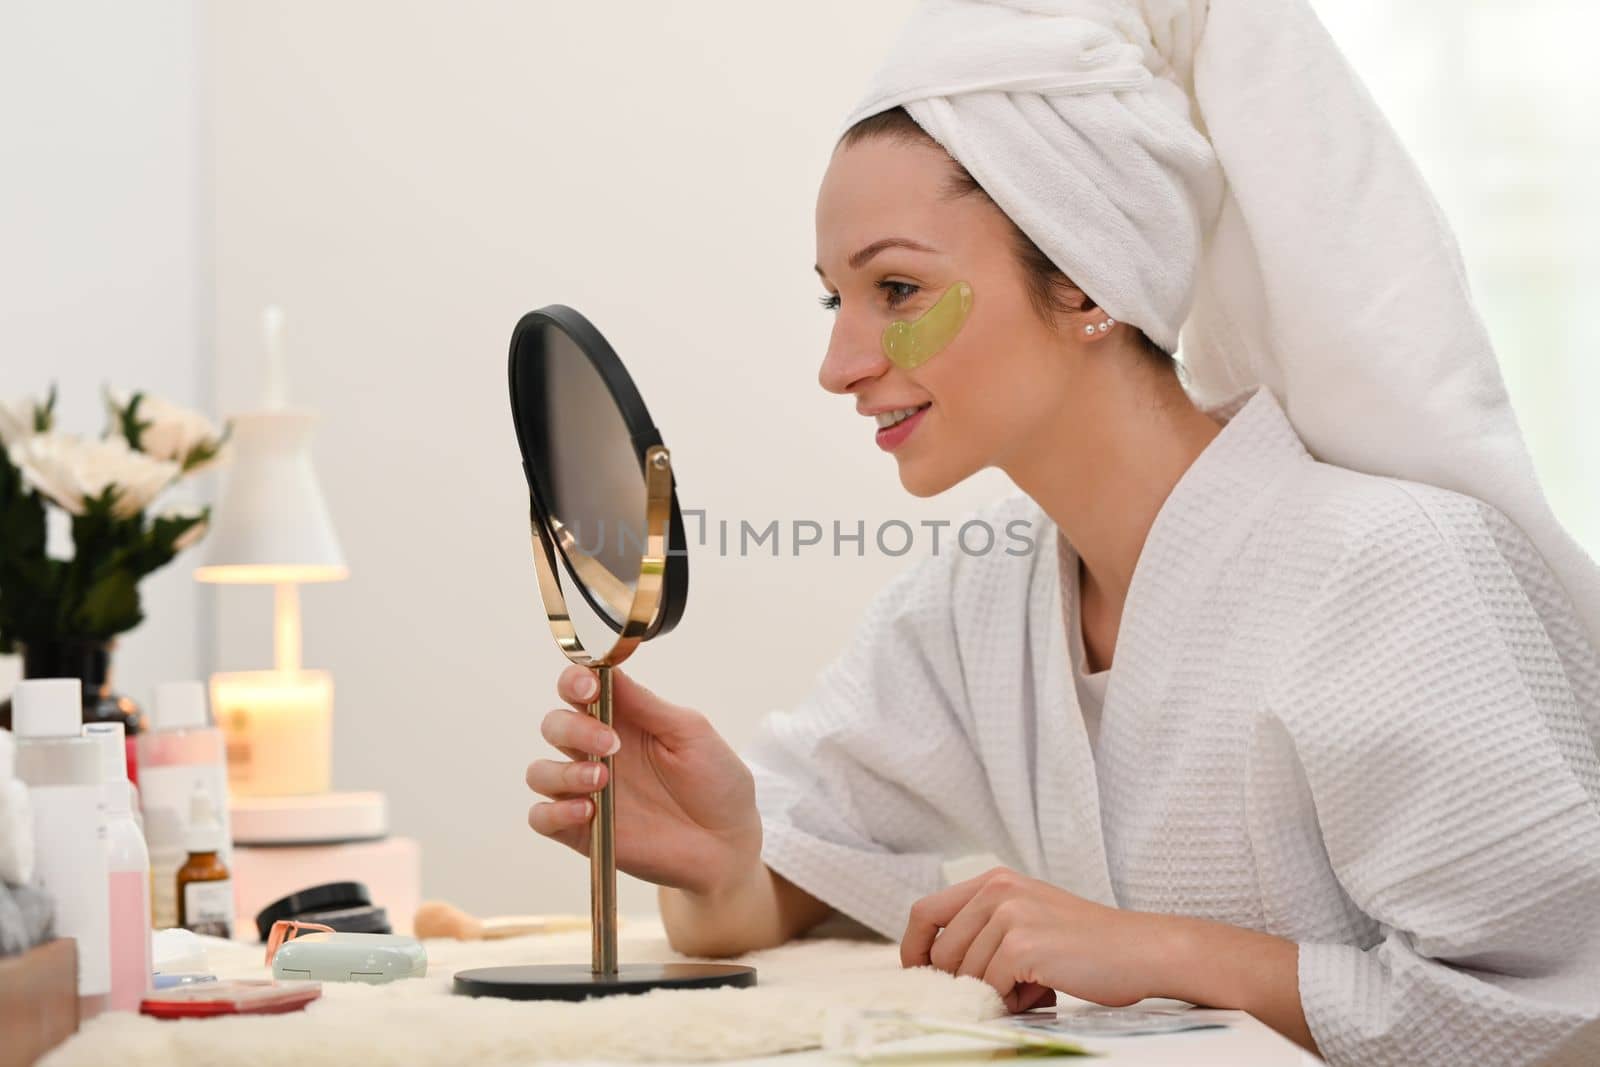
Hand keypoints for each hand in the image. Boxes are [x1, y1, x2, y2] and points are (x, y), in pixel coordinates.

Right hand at [526, 664, 762, 896]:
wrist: (728, 844)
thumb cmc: (716, 782)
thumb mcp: (690, 733)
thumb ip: (648, 705)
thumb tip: (609, 671)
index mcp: (623, 719)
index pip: (579, 689)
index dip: (573, 681)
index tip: (588, 688)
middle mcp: (597, 751)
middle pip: (554, 725)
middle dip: (574, 728)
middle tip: (611, 744)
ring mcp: (588, 791)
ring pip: (541, 772)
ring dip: (563, 771)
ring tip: (602, 779)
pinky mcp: (583, 831)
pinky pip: (542, 818)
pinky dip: (554, 812)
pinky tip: (587, 811)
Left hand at [901, 867, 1162, 1013]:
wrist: (1142, 950)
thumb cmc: (1087, 943)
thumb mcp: (1028, 916)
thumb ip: (986, 928)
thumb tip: (936, 965)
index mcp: (994, 880)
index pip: (924, 912)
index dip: (913, 949)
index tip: (919, 975)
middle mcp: (996, 890)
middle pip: (940, 952)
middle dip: (964, 982)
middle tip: (1008, 988)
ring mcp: (1008, 915)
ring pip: (966, 975)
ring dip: (996, 993)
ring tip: (1035, 987)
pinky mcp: (1022, 944)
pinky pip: (991, 989)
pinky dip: (1013, 1002)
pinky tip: (1044, 993)